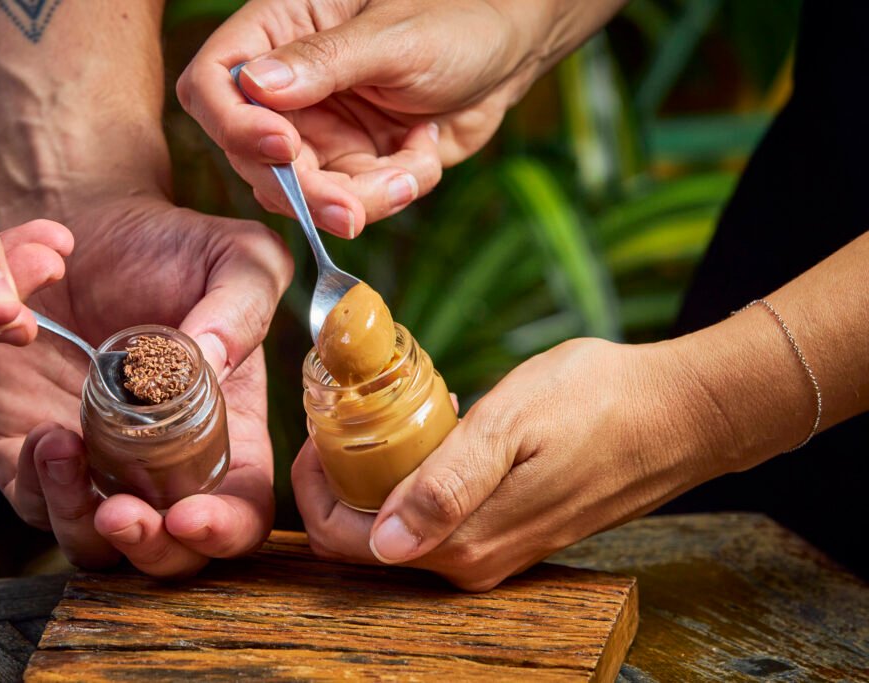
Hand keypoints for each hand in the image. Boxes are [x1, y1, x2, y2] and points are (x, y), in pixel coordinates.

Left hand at [0, 196, 292, 574]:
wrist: (91, 222)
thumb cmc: (176, 246)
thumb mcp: (239, 260)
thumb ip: (244, 307)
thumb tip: (211, 364)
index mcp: (227, 432)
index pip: (239, 509)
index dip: (224, 530)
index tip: (192, 516)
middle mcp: (164, 462)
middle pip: (168, 552)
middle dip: (149, 551)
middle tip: (125, 515)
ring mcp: (98, 462)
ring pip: (93, 543)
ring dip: (83, 525)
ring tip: (68, 453)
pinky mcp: (31, 448)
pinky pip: (31, 499)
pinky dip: (37, 487)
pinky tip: (47, 436)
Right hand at [179, 0, 545, 236]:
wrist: (512, 50)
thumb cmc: (458, 16)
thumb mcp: (395, 35)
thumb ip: (326, 60)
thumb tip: (255, 86)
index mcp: (280, 31)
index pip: (214, 82)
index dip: (233, 123)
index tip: (281, 147)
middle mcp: (289, 88)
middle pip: (254, 157)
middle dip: (307, 191)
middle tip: (353, 209)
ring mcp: (320, 131)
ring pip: (305, 195)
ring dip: (359, 200)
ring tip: (411, 173)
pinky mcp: (354, 164)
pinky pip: (355, 203)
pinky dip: (393, 191)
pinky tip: (426, 150)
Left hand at [293, 338, 731, 590]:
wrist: (679, 414)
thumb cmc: (598, 403)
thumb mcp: (510, 426)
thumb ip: (445, 486)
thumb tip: (384, 541)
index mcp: (464, 544)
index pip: (345, 540)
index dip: (317, 487)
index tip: (323, 430)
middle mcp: (475, 562)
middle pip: (367, 535)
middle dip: (345, 477)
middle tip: (356, 413)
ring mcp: (496, 552)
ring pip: (402, 524)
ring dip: (384, 473)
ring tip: (400, 414)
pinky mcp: (513, 532)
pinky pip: (440, 516)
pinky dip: (422, 477)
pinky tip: (444, 431)